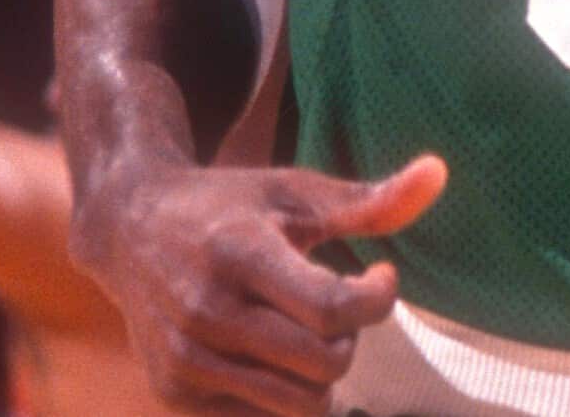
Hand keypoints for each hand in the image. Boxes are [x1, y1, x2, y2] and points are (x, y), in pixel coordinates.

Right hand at [78, 153, 446, 414]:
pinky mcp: (173, 392)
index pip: (333, 310)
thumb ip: (369, 200)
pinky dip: (279, 391)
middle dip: (350, 338)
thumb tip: (439, 175)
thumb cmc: (231, 204)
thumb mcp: (295, 191)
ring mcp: (185, 360)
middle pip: (324, 364)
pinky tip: (267, 349)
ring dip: (321, 374)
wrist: (129, 228)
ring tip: (307, 330)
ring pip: (298, 406)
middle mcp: (206, 311)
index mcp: (240, 253)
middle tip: (337, 305)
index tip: (381, 275)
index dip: (377, 300)